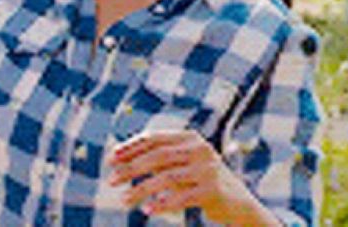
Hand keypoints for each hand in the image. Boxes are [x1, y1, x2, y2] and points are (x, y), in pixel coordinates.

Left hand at [106, 130, 266, 224]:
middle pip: (157, 157)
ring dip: (141, 189)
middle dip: (131, 168)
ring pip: (166, 178)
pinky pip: (180, 197)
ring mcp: (207, 169)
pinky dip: (161, 204)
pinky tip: (147, 210)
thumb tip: (120, 157)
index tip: (111, 159)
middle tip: (111, 180)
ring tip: (124, 200)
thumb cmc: (200, 181)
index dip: (130, 148)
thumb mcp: (180, 164)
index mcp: (190, 138)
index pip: (154, 138)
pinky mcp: (211, 190)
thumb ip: (157, 159)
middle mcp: (200, 149)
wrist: (237, 202)